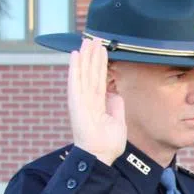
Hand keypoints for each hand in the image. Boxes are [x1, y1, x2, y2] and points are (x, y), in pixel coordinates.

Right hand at [67, 37, 125, 165]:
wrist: (100, 155)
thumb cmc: (107, 143)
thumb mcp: (118, 121)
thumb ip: (116, 105)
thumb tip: (115, 93)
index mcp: (97, 103)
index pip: (100, 79)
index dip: (101, 64)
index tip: (102, 49)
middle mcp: (87, 99)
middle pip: (91, 72)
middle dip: (93, 55)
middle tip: (95, 38)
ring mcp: (81, 100)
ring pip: (85, 73)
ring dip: (86, 56)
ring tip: (88, 40)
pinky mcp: (76, 102)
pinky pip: (76, 81)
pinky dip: (75, 68)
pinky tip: (76, 54)